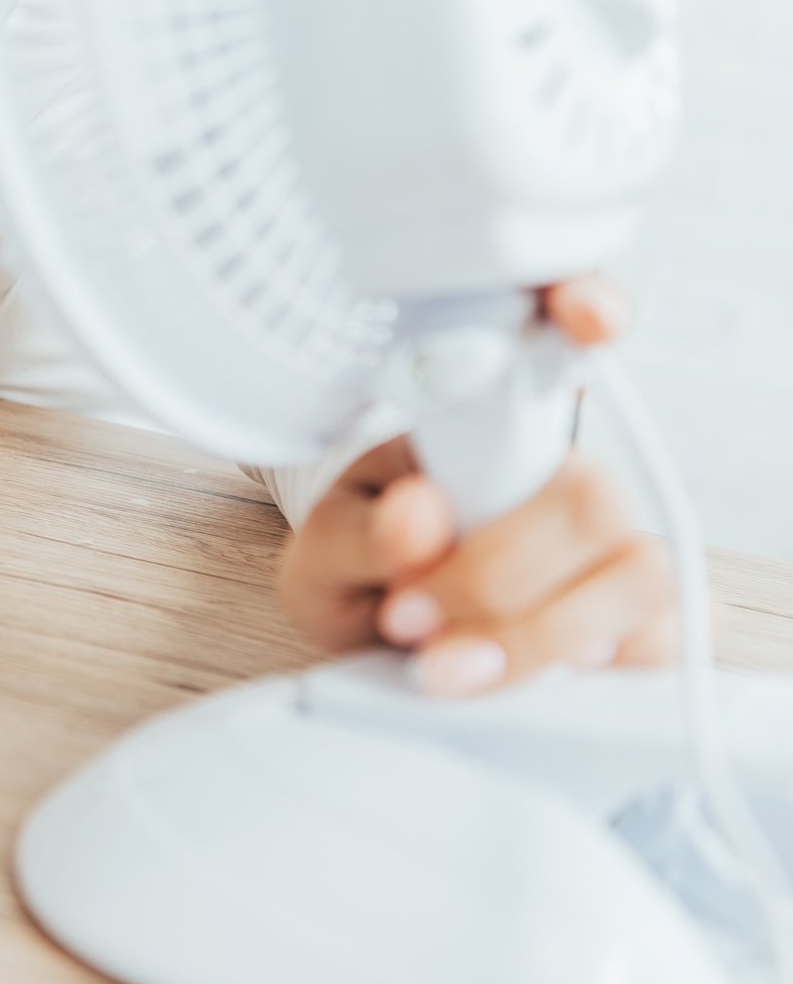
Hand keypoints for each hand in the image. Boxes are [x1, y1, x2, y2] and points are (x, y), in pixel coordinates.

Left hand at [275, 277, 676, 694]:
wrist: (390, 640)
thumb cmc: (364, 570)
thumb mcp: (322, 554)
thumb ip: (358, 537)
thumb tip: (421, 517)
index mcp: (486, 418)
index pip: (563, 333)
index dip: (586, 307)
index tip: (582, 315)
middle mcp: (567, 470)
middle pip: (590, 494)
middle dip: (495, 569)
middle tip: (408, 611)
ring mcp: (618, 545)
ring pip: (635, 575)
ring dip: (527, 633)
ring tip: (440, 663)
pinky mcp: (650, 622)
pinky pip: (662, 643)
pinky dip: (579, 669)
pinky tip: (511, 676)